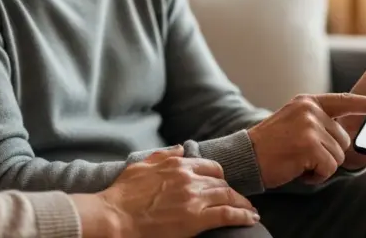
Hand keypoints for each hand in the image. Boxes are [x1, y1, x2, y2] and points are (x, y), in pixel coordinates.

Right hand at [80, 146, 258, 237]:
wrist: (115, 217)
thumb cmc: (122, 195)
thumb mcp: (141, 166)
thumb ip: (163, 155)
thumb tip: (179, 148)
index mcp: (177, 164)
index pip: (209, 167)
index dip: (218, 177)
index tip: (222, 184)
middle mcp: (189, 178)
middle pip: (221, 182)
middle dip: (231, 191)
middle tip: (237, 200)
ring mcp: (194, 198)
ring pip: (228, 196)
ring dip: (242, 204)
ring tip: (250, 211)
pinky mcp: (196, 218)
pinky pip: (228, 214)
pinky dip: (243, 215)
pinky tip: (250, 219)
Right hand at [247, 93, 365, 188]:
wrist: (246, 157)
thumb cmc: (271, 146)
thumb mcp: (294, 122)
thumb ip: (317, 121)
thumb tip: (344, 136)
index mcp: (308, 102)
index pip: (346, 101)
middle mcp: (310, 110)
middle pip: (344, 139)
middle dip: (329, 154)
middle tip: (303, 155)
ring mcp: (309, 126)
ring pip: (338, 155)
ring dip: (321, 166)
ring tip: (298, 162)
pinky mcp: (308, 145)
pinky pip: (329, 167)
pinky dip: (316, 176)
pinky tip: (298, 170)